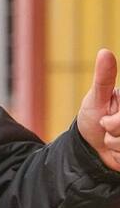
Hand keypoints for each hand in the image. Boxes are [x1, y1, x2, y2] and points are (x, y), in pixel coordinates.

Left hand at [77, 49, 119, 170]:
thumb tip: (105, 52)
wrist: (90, 146)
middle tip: (106, 126)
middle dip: (112, 130)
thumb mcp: (96, 97)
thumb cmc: (93, 117)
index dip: (115, 121)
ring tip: (111, 138)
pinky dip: (119, 155)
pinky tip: (116, 150)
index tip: (106, 118)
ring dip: (115, 144)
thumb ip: (104, 78)